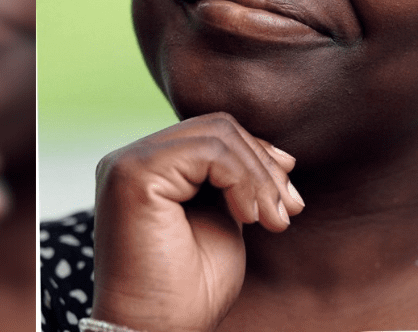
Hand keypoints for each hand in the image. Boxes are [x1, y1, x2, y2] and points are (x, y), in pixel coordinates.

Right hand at [90, 112, 304, 331]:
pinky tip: (250, 218)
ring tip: (273, 220)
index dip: (259, 158)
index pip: (214, 134)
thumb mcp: (225, 220)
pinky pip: (209, 151)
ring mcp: (128, 164)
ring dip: (259, 177)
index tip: (290, 200)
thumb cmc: (190, 289)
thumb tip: (280, 153)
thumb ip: (236, 182)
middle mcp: (131, 160)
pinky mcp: (133, 174)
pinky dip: (244, 180)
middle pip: (218, 127)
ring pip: (218, 134)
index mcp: (150, 169)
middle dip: (265, 166)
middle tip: (289, 211)